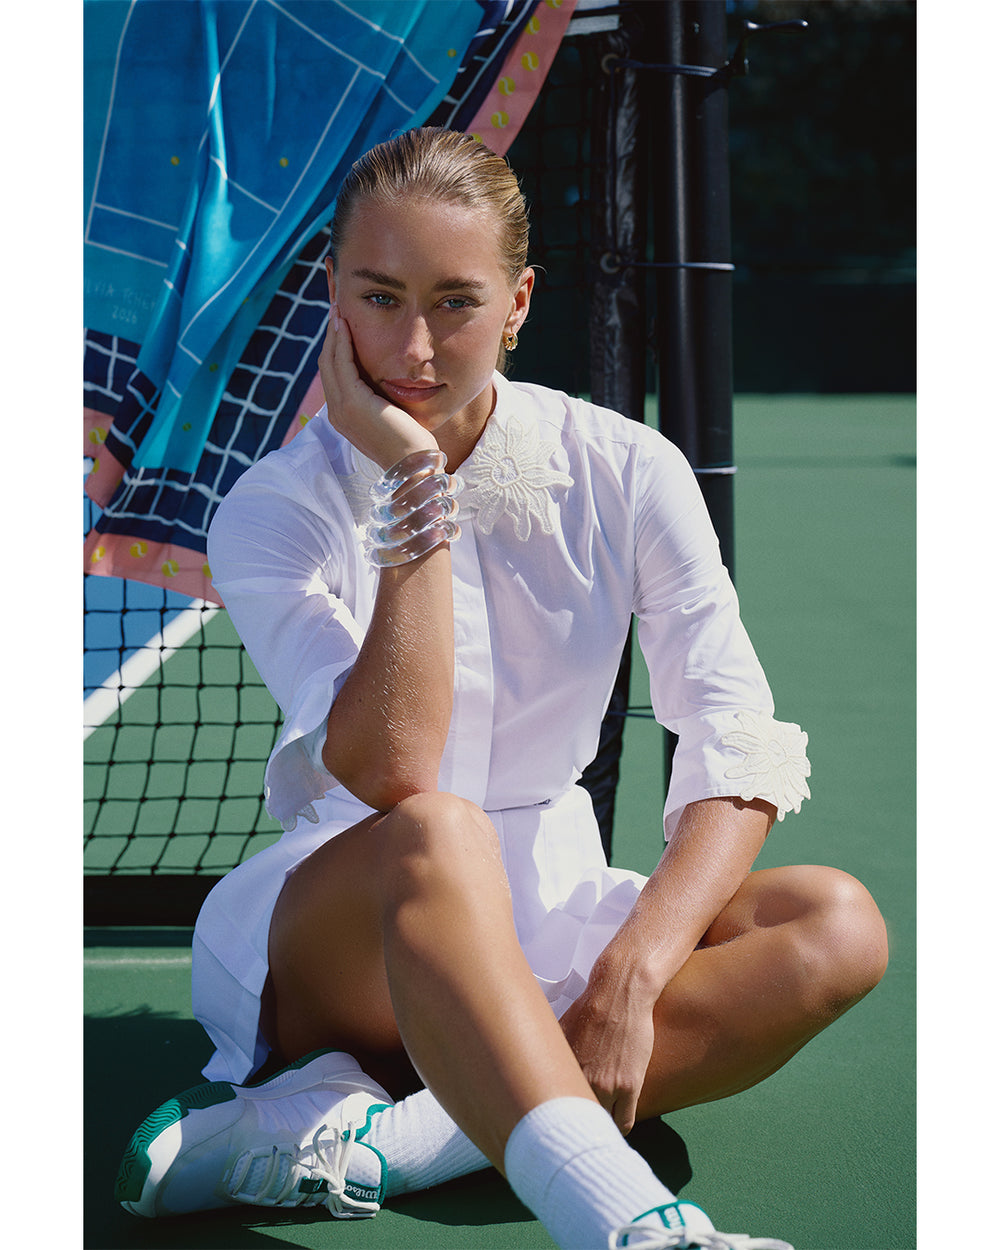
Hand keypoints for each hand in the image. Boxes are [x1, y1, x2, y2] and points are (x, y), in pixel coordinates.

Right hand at [319, 304, 437, 469]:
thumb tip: (385, 378)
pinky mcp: (352, 403)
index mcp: (343, 415)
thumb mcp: (391, 415)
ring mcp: (341, 409)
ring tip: (337, 309)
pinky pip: (342, 364)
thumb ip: (380, 398)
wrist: (415, 463)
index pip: (333, 374)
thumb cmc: (411, 443)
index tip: (340, 323)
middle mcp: (336, 412)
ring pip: (330, 361)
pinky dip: (341, 341)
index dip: (335, 347)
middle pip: (326, 364)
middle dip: (330, 335)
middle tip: (335, 308)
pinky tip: (345, 324)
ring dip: (333, 333)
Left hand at [559, 979, 656, 1134]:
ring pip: (600, 1123)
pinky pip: (624, 1122)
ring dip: (599, 1125)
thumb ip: (553, 1056)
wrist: (620, 993)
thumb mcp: (560, 1031)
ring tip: (599, 1125)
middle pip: (576, 1119)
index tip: (558, 1122)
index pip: (552, 1110)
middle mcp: (580, 1079)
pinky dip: (619, 1126)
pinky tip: (616, 1122)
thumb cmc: (591, 1008)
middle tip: (579, 1124)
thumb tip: (539, 1068)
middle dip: (577, 1123)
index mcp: (560, 1068)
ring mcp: (606, 1085)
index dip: (557, 1119)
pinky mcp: (629, 1086)